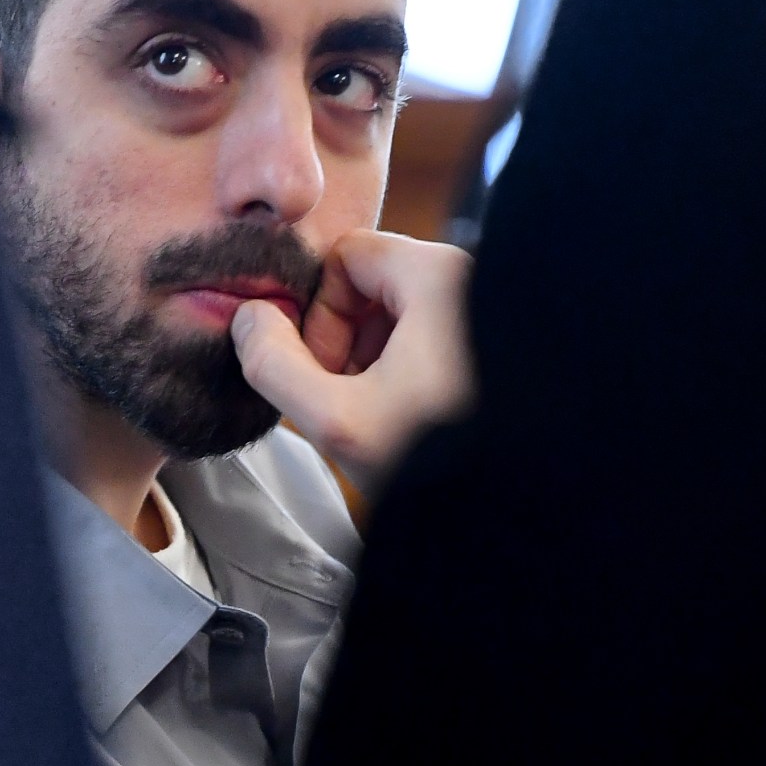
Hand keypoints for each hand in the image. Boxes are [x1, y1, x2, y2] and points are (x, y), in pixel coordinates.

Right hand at [231, 230, 474, 497]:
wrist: (514, 509)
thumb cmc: (438, 463)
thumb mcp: (336, 421)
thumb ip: (274, 364)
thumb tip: (251, 319)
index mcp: (439, 275)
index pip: (347, 256)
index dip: (319, 314)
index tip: (327, 373)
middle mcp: (473, 278)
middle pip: (375, 285)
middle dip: (347, 343)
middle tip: (349, 401)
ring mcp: (490, 310)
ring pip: (405, 313)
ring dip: (376, 361)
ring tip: (381, 416)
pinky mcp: (499, 343)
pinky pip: (438, 335)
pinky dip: (412, 370)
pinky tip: (413, 418)